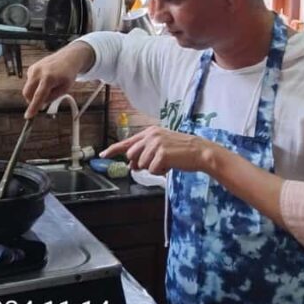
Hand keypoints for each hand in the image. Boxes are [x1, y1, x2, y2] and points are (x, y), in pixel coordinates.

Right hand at [22, 42, 93, 117]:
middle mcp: (39, 72)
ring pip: (27, 88)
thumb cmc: (68, 74)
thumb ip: (52, 98)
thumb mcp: (64, 89)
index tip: (28, 116)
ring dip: (34, 93)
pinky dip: (35, 85)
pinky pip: (29, 82)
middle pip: (27, 93)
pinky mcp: (31, 68)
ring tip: (48, 88)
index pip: (38, 96)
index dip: (33, 107)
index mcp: (49, 78)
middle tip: (42, 103)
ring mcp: (34, 69)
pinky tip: (45, 81)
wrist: (68, 58)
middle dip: (31, 101)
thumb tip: (41, 105)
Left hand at [101, 126, 217, 174]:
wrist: (200, 152)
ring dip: (153, 168)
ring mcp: (156, 144)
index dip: (113, 149)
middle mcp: (151, 136)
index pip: (127, 142)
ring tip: (167, 162)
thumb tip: (131, 166)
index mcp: (150, 132)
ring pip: (142, 165)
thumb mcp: (162, 146)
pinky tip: (170, 165)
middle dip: (140, 164)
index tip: (103, 155)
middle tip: (156, 163)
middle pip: (132, 156)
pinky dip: (161, 171)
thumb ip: (145, 153)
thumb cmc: (182, 150)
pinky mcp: (161, 154)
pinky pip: (152, 170)